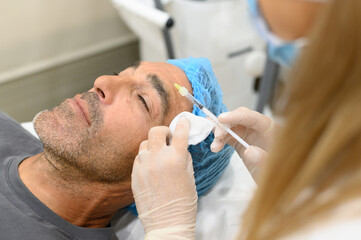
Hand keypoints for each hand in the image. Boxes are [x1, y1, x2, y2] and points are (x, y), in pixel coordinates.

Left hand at [131, 118, 196, 239]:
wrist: (166, 223)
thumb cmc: (184, 202)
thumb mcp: (190, 177)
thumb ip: (185, 158)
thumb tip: (180, 147)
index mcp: (175, 158)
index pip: (180, 133)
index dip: (183, 124)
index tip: (184, 120)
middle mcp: (157, 158)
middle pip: (156, 131)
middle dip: (164, 132)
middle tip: (169, 139)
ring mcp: (143, 165)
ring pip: (145, 143)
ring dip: (153, 145)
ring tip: (159, 155)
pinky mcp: (134, 174)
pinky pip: (139, 157)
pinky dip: (146, 157)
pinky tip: (151, 166)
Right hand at [211, 107, 278, 180]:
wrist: (278, 182)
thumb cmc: (281, 173)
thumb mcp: (275, 169)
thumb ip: (263, 159)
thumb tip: (249, 151)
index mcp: (271, 129)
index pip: (253, 117)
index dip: (236, 116)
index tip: (222, 119)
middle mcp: (259, 128)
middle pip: (239, 119)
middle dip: (225, 125)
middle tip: (218, 137)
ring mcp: (250, 134)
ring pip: (231, 127)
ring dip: (220, 134)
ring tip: (215, 147)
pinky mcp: (242, 142)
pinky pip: (229, 135)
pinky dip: (220, 139)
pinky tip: (216, 145)